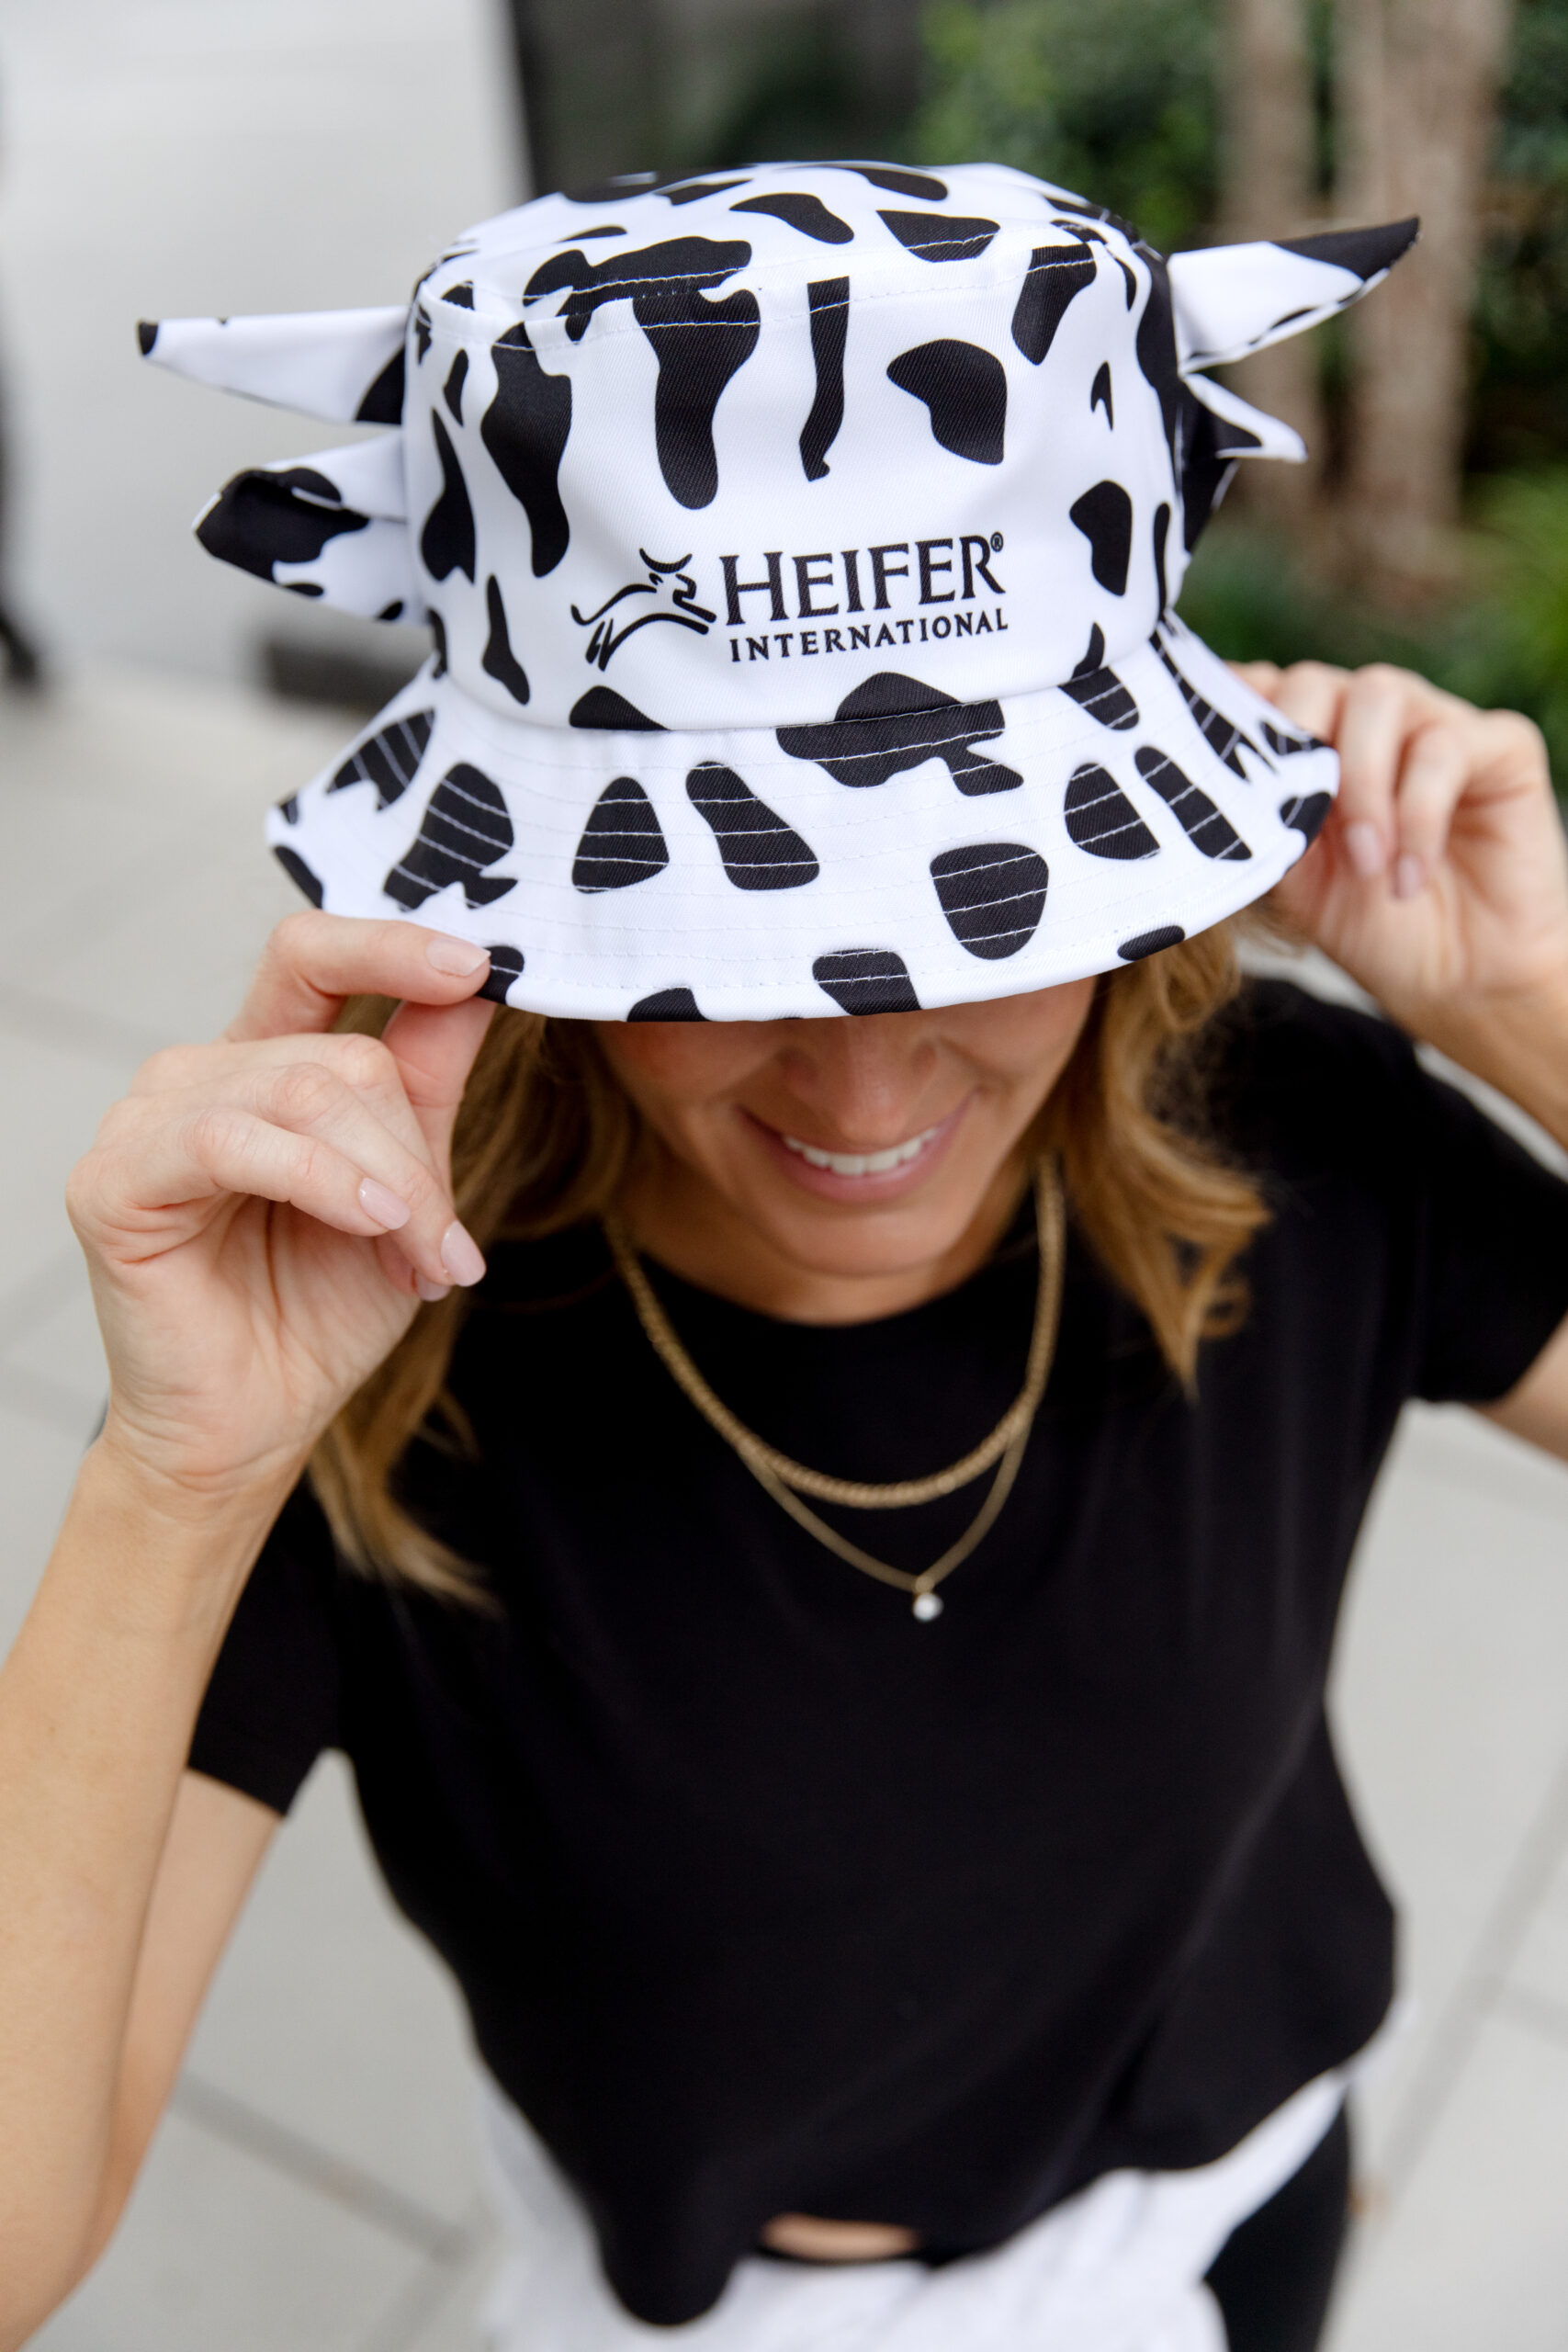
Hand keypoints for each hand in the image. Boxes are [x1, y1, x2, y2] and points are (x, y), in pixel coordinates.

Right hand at [67, 914, 494, 1503]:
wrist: (254, 1424)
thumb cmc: (319, 1311)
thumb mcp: (405, 1188)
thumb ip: (429, 1080)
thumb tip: (485, 978)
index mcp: (261, 1063)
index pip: (312, 955)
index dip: (393, 945)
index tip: (480, 962)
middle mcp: (197, 1074)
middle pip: (343, 1058)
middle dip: (416, 1157)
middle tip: (448, 1246)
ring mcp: (145, 1121)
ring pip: (306, 1094)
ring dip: (389, 1185)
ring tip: (420, 1262)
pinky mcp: (115, 1181)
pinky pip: (234, 1141)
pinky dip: (322, 1180)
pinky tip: (370, 1225)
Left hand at [1233, 661, 1567, 1058]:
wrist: (1457, 976)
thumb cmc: (1367, 922)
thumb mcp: (1290, 880)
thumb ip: (1253, 821)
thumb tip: (1204, 785)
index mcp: (1307, 740)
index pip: (1257, 689)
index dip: (1230, 713)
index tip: (1208, 765)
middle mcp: (1364, 718)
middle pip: (1312, 681)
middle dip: (1295, 747)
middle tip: (1299, 824)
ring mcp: (1431, 721)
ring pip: (1379, 695)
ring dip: (1360, 784)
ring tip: (1364, 863)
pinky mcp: (1498, 744)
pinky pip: (1444, 746)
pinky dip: (1416, 816)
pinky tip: (1405, 878)